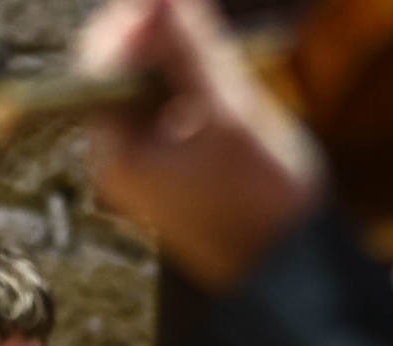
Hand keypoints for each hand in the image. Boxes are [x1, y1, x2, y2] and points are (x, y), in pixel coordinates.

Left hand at [77, 0, 324, 290]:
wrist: (292, 272)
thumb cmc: (263, 201)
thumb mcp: (229, 112)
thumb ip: (192, 50)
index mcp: (115, 152)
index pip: (100, 64)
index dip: (135, 22)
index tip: (175, 3)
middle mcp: (119, 161)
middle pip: (121, 73)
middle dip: (159, 39)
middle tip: (200, 18)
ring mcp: (146, 167)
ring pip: (150, 90)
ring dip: (181, 61)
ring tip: (221, 55)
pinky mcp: (174, 170)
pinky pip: (172, 112)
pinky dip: (194, 88)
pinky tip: (227, 88)